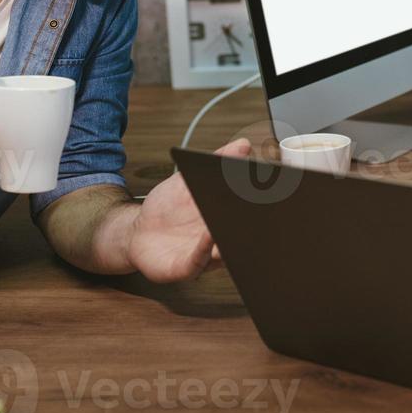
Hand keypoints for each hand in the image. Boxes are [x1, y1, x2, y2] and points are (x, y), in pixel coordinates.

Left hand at [127, 137, 252, 281]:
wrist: (137, 233)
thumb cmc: (167, 208)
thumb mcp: (189, 178)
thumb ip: (217, 161)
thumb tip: (244, 144)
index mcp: (225, 217)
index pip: (249, 212)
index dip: (263, 203)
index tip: (273, 189)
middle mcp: (220, 239)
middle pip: (242, 233)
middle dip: (253, 221)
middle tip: (261, 205)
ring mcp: (205, 255)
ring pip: (225, 250)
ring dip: (232, 237)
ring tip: (238, 220)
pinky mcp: (186, 267)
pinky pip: (199, 260)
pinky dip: (207, 247)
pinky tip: (210, 232)